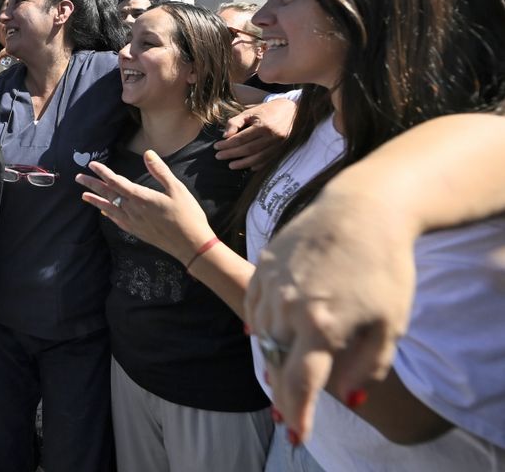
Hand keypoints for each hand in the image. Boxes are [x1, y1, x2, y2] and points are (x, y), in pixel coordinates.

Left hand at [76, 155, 213, 263]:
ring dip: (95, 200)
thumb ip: (160, 171)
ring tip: (83, 195)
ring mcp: (133, 222)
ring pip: (109, 208)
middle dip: (92, 184)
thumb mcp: (177, 189)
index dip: (103, 172)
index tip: (92, 164)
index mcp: (141, 197)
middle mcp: (133, 210)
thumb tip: (147, 153)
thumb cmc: (187, 215)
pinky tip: (104, 213)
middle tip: (78, 177)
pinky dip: (108, 214)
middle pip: (108, 194)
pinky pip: (117, 221)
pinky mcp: (137, 232)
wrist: (191, 245)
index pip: (116, 182)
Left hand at [215, 97, 296, 169]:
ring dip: (243, 164)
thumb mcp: (250, 112)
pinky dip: (258, 165)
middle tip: (219, 157)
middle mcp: (272, 137)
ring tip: (231, 165)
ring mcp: (278, 145)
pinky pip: (269, 161)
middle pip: (248, 149)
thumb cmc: (267, 110)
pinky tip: (248, 167)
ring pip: (258, 158)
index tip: (217, 147)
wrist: (292, 111)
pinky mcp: (282, 150)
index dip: (227, 144)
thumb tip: (225, 136)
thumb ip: (236, 122)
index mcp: (263, 126)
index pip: (241, 138)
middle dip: (232, 154)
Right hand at [245, 190, 415, 441]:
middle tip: (291, 407)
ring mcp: (271, 284)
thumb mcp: (391, 324)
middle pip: (274, 362)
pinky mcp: (263, 265)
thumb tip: (346, 394)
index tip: (296, 434)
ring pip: (260, 335)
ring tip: (284, 367)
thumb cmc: (384, 267)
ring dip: (271, 356)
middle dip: (283, 389)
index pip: (300, 383)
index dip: (297, 413)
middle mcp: (288, 307)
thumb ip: (368, 367)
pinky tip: (270, 332)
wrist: (362, 209)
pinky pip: (253, 307)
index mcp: (321, 325)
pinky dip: (259, 325)